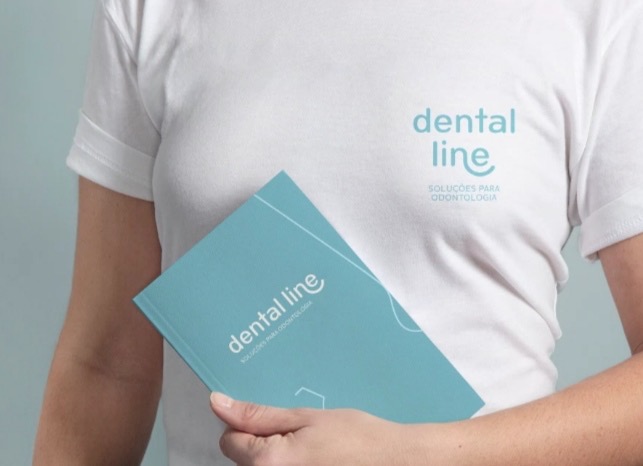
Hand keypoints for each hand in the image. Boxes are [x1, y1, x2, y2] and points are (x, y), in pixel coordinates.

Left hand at [210, 392, 409, 465]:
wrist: (397, 462)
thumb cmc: (357, 438)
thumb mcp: (306, 418)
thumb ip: (258, 415)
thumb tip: (218, 403)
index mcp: (268, 463)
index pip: (229, 441)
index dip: (247, 424)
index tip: (274, 420)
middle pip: (244, 459)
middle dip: (262, 442)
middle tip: (300, 433)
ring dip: (279, 456)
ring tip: (313, 448)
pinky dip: (294, 465)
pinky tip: (320, 460)